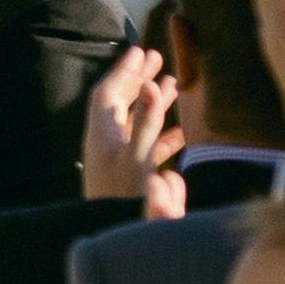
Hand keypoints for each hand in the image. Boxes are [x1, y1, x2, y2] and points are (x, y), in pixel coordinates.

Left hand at [80, 47, 187, 215]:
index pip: (109, 93)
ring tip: (173, 84)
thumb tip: (152, 85)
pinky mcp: (129, 175)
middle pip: (119, 102)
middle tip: (157, 57)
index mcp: (102, 134)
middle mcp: (106, 143)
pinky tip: (181, 131)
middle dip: (138, 79)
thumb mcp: (139, 157)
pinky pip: (146, 146)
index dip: (124, 70)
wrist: (115, 233)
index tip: (140, 50)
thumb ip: (146, 121)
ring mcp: (117, 159)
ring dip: (153, 103)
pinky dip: (162, 133)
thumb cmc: (126, 197)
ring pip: (135, 122)